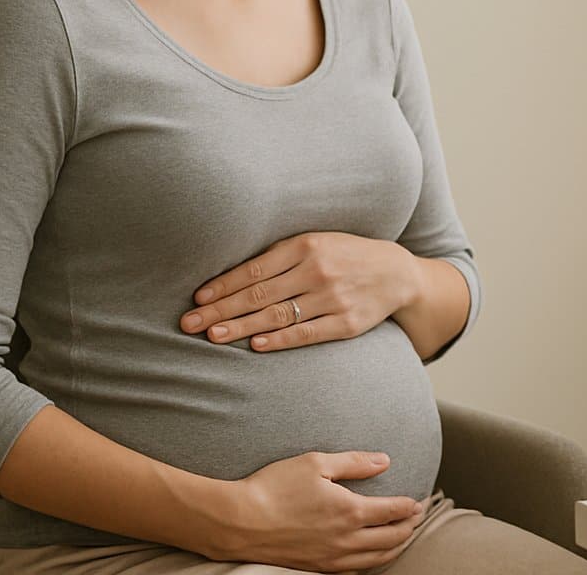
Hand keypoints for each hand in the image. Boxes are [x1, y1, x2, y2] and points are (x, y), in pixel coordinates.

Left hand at [181, 232, 415, 351]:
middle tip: (189, 324)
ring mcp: (333, 298)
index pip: (254, 269)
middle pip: (259, 294)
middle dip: (221, 310)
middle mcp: (318, 271)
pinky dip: (281, 340)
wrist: (397, 273)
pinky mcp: (347, 323)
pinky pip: (307, 333)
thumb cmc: (346, 255)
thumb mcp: (317, 241)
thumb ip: (280, 255)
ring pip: (278, 315)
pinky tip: (256, 345)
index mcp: (307, 246)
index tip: (198, 299)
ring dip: (242, 327)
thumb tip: (232, 275)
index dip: (223, 286)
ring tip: (213, 336)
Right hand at [209, 450, 422, 570]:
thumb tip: (384, 461)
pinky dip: (372, 563)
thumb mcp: (316, 463)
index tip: (419, 501)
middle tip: (417, 518)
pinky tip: (372, 556)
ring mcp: (331, 558)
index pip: (393, 512)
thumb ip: (355, 463)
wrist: (238, 523)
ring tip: (403, 537)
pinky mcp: (316, 568)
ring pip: (376, 559)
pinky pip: (355, 571)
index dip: (410, 507)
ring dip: (395, 548)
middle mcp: (346, 540)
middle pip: (391, 539)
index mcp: (350, 511)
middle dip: (409, 528)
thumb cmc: (274, 487)